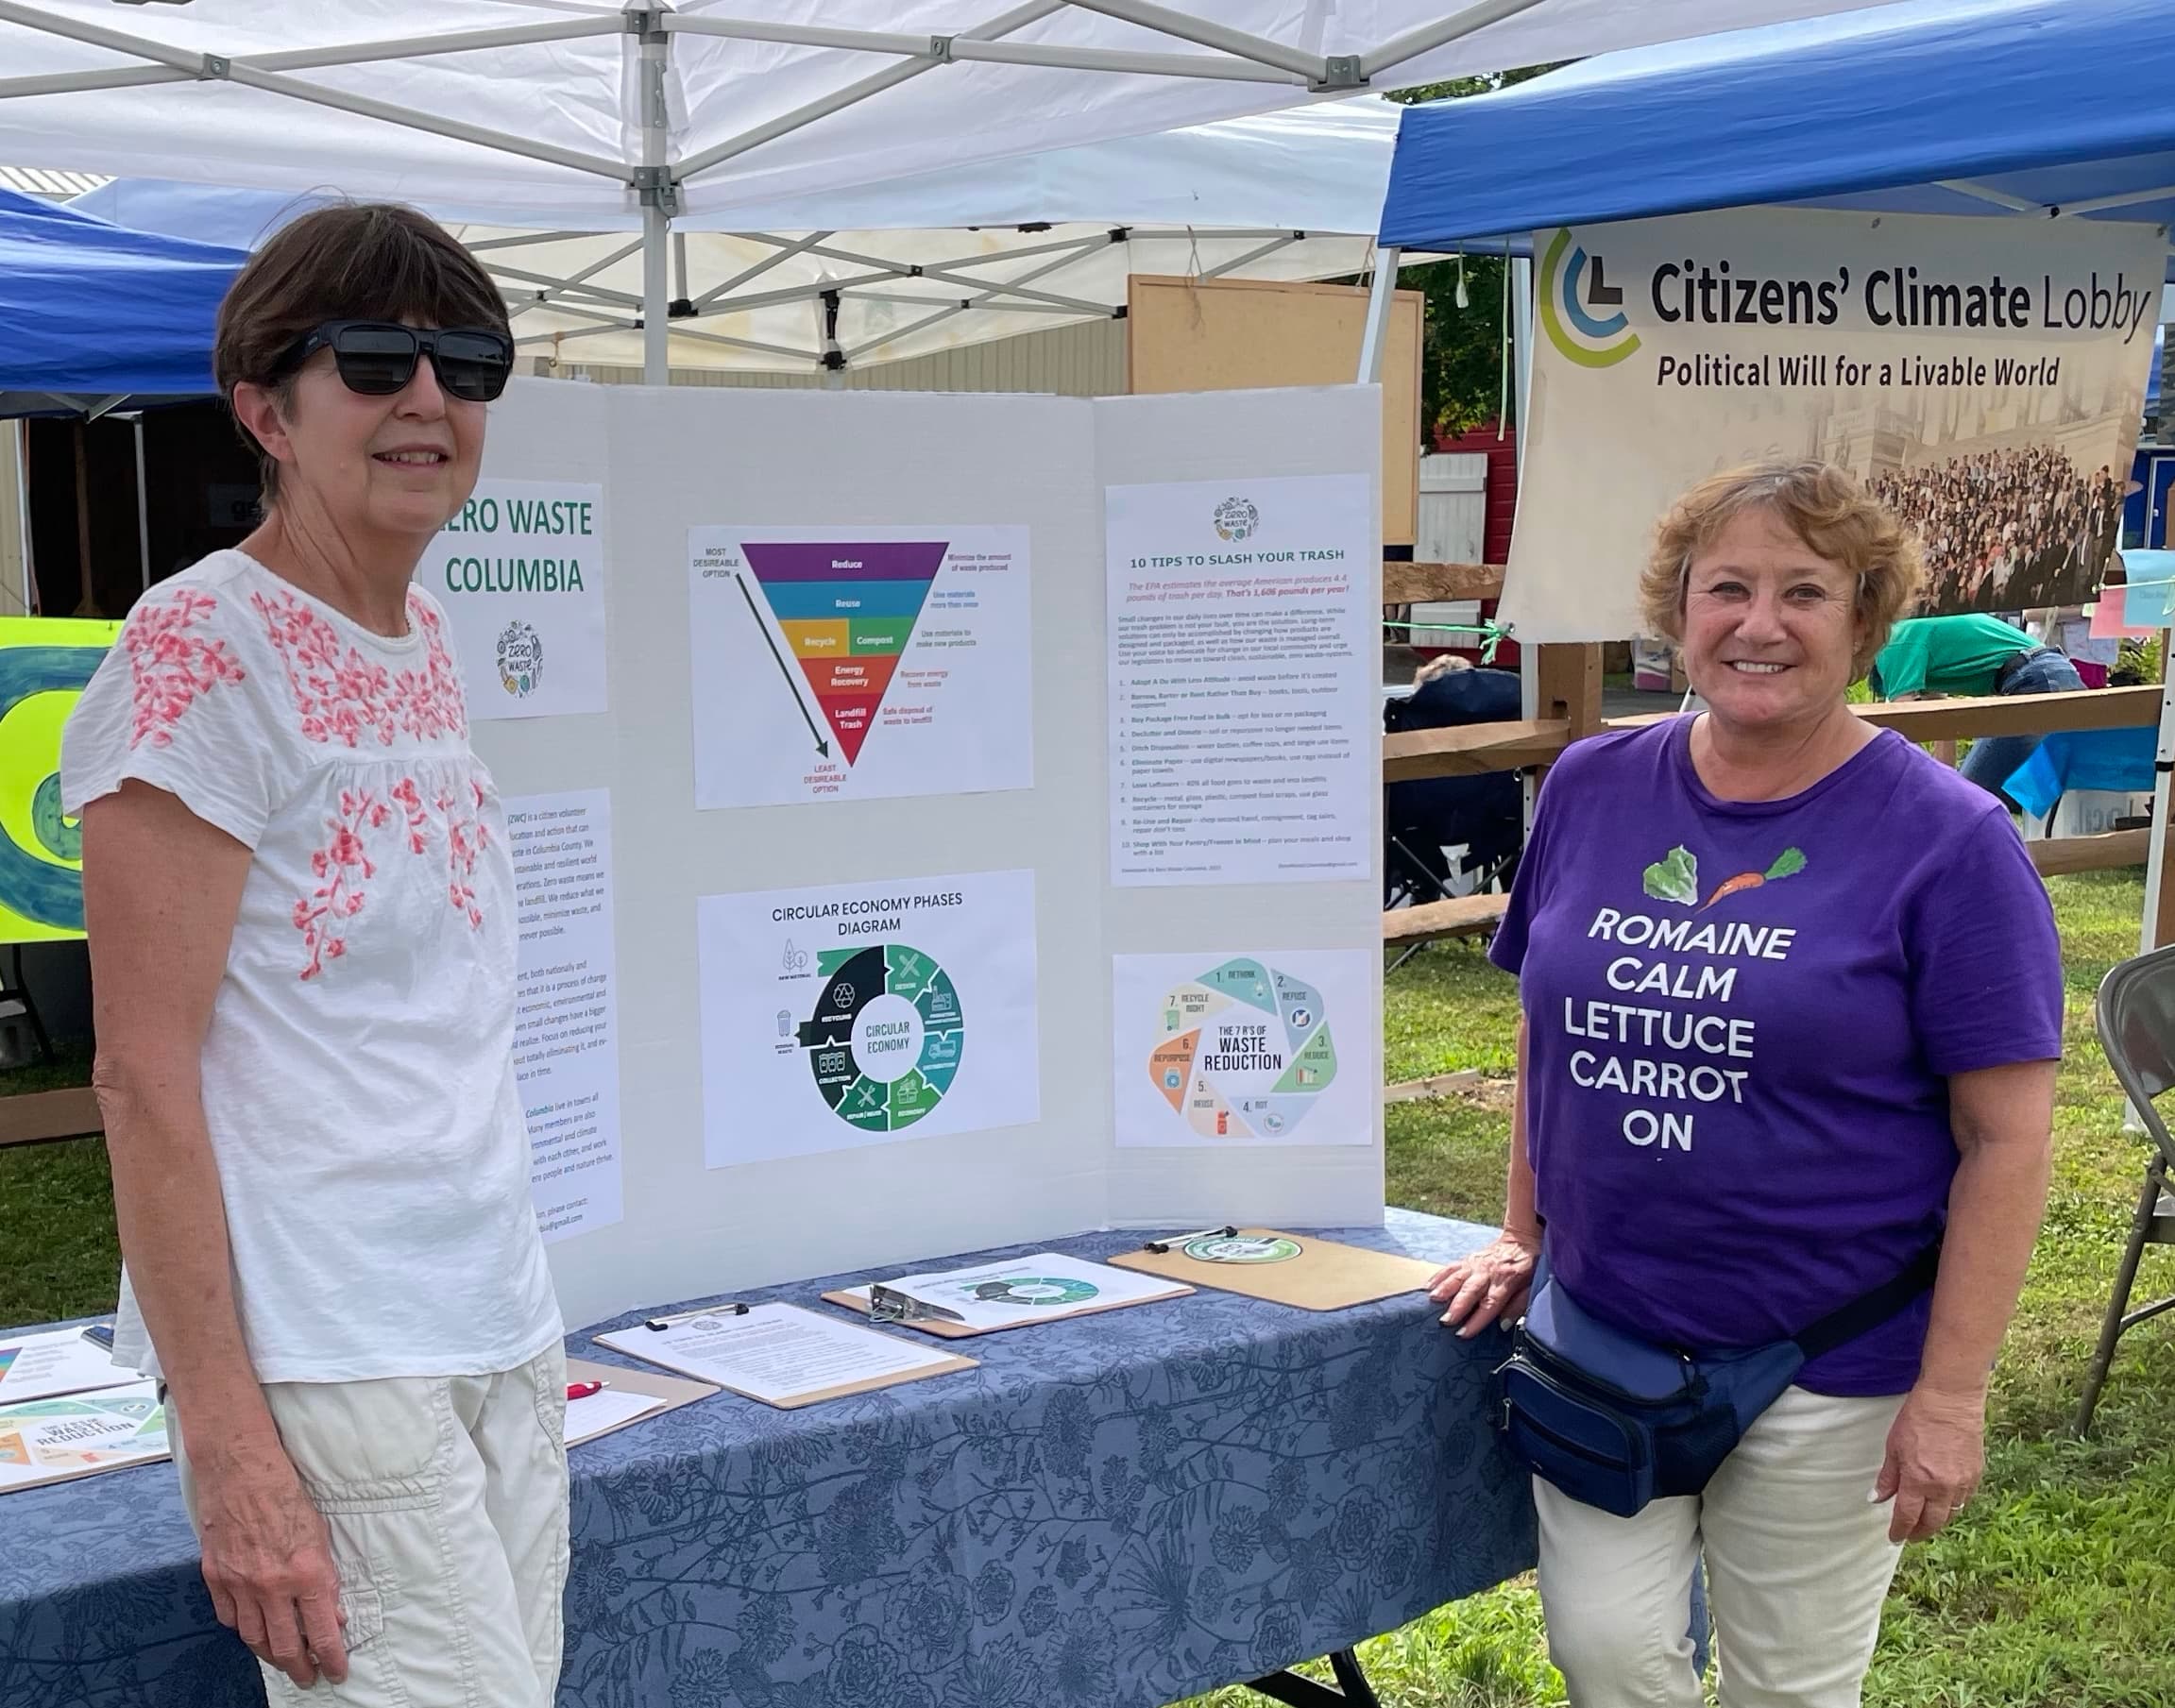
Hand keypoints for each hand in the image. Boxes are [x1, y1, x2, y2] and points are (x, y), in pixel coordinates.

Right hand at [193, 1431, 348, 1687]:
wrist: (241, 1469)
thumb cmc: (288, 1494)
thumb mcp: (321, 1535)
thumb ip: (324, 1579)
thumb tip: (331, 1617)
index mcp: (305, 1573)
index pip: (321, 1632)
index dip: (331, 1658)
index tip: (337, 1672)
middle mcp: (271, 1586)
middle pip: (284, 1646)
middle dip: (299, 1667)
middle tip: (309, 1677)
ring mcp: (239, 1584)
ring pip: (254, 1638)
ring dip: (271, 1654)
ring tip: (284, 1661)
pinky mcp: (215, 1577)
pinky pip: (229, 1617)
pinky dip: (243, 1628)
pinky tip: (253, 1629)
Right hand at [1427, 1231, 1538, 1337]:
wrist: (1522, 1238)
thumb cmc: (1529, 1266)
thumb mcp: (1533, 1286)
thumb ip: (1519, 1304)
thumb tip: (1504, 1324)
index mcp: (1506, 1281)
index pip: (1490, 1304)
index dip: (1476, 1320)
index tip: (1463, 1333)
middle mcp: (1488, 1272)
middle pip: (1470, 1290)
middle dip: (1456, 1306)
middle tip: (1444, 1321)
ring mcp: (1476, 1263)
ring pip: (1457, 1276)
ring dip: (1443, 1289)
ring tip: (1432, 1300)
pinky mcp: (1468, 1258)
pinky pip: (1451, 1267)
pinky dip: (1439, 1277)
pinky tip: (1428, 1286)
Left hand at [1872, 1383, 1985, 1543]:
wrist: (1951, 1401)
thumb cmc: (1917, 1419)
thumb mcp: (1894, 1447)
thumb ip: (1888, 1477)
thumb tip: (1877, 1498)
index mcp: (1918, 1480)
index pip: (1907, 1516)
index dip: (1900, 1531)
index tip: (1894, 1538)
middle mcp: (1943, 1487)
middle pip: (1932, 1523)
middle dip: (1919, 1532)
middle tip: (1910, 1535)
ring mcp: (1963, 1483)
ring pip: (1950, 1514)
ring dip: (1937, 1522)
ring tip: (1925, 1523)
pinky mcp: (1976, 1476)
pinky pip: (1965, 1501)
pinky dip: (1953, 1507)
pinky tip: (1944, 1505)